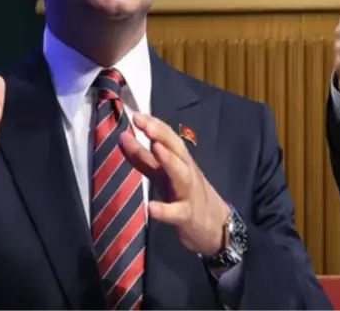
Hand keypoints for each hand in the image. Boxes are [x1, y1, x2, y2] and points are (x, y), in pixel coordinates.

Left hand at [120, 113, 229, 255]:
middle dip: (162, 135)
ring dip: (169, 161)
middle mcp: (185, 172)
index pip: (167, 139)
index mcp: (179, 161)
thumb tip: (123, 136)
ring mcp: (188, 193)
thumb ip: (143, 158)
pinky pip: (177, 212)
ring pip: (180, 175)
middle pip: (177, 150)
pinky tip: (151, 208)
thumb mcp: (164, 175)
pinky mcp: (188, 216)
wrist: (217, 225)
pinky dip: (165, 210)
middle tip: (145, 123)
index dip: (154, 126)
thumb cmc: (186, 195)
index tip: (136, 114)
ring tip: (156, 149)